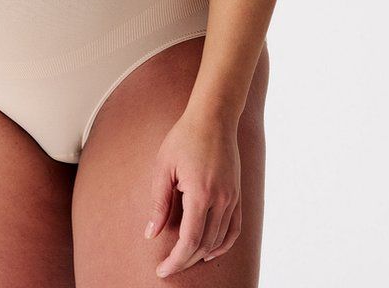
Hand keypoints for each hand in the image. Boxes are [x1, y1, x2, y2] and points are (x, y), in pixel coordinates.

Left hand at [144, 110, 241, 277]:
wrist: (213, 117)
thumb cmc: (185, 138)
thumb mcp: (164, 167)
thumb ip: (159, 202)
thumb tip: (151, 233)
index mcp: (200, 193)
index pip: (189, 241)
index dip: (176, 260)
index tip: (163, 270)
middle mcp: (221, 200)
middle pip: (205, 245)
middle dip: (186, 260)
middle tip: (168, 266)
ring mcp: (233, 198)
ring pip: (219, 240)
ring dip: (202, 254)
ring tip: (184, 259)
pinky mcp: (238, 194)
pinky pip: (234, 228)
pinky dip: (223, 245)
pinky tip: (210, 251)